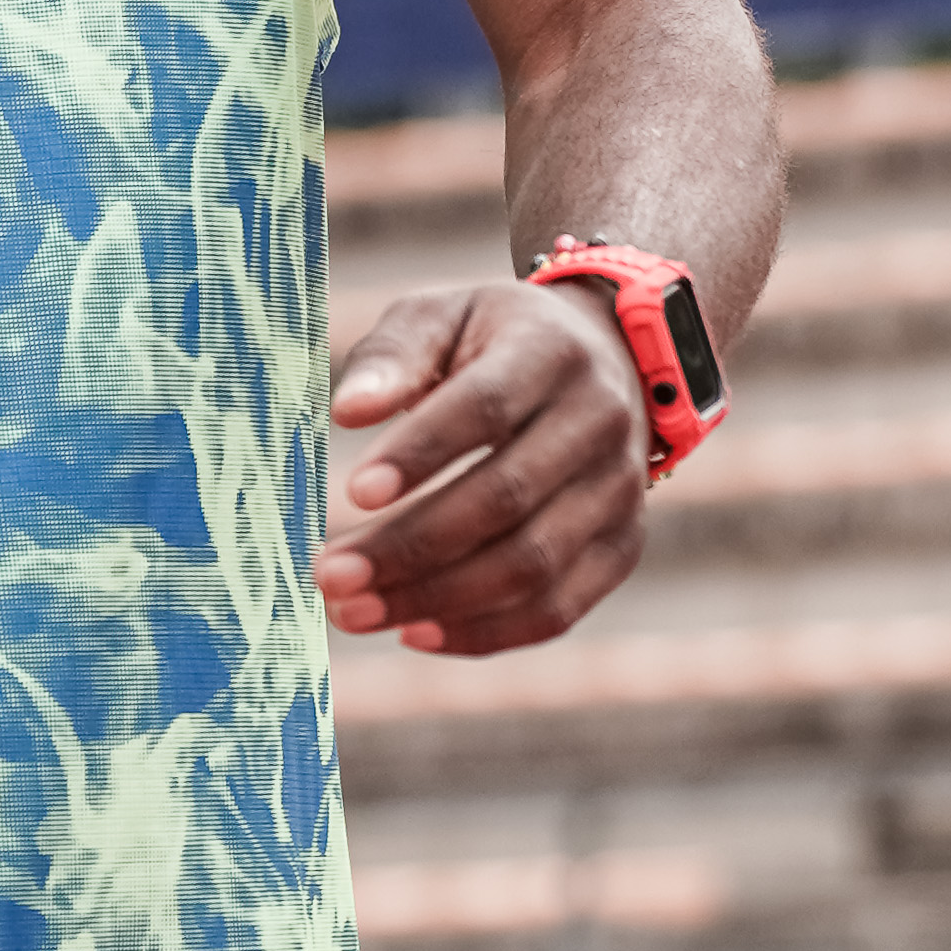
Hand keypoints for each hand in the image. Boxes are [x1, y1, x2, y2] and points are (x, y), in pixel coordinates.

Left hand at [314, 275, 650, 654]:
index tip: (353, 493)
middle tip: (328, 575)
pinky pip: (557, 609)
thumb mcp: (442, 316)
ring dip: (436, 600)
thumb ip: (392, 355)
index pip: (486, 406)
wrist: (606, 358)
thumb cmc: (492, 340)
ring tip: (354, 612)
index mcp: (551, 352)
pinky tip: (414, 633)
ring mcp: (620, 491)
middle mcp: (599, 422)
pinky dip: (484, 633)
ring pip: (532, 565)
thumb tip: (348, 411)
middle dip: (410, 546)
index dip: (421, 453)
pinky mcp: (621, 546)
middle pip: (506, 498)